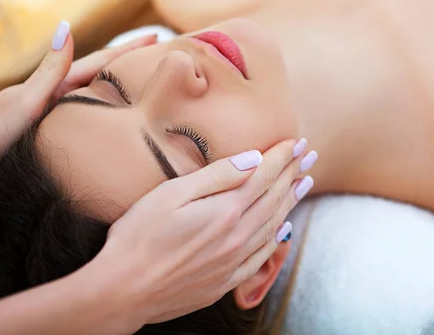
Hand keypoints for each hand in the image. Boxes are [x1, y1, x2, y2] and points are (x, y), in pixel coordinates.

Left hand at [0, 22, 156, 192]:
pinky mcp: (55, 137)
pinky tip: (118, 122)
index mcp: (55, 86)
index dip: (128, 49)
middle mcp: (58, 98)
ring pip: (98, 98)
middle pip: (102, 76)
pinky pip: (90, 120)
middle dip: (130, 65)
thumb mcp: (25, 100)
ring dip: (122, 88)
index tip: (156, 36)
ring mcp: (57, 117)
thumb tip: (67, 26)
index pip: (100, 62)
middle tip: (160, 58)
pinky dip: (106, 113)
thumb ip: (50, 70)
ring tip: (149, 86)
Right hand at [85, 139, 313, 328]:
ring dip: (290, 202)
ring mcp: (233, 262)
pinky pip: (261, 256)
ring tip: (304, 183)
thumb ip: (215, 177)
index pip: (262, 176)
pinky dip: (276, 239)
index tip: (296, 142)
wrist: (124, 290)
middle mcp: (236, 237)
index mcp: (224, 211)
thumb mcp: (171, 195)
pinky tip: (282, 230)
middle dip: (292, 173)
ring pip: (273, 225)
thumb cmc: (139, 237)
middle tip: (309, 155)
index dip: (281, 157)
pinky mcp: (225, 281)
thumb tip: (253, 160)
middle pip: (273, 198)